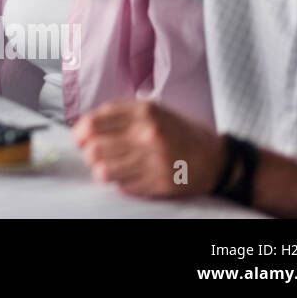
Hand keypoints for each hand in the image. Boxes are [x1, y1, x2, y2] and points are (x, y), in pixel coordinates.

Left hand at [73, 100, 226, 197]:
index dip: (79, 134)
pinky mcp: (159, 183)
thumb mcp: (153, 111)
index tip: (81, 139)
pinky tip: (129, 176)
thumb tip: (86, 125)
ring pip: (103, 170)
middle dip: (88, 153)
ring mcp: (154, 160)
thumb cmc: (179, 133)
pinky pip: (122, 186)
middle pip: (93, 148)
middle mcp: (147, 134)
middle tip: (95, 155)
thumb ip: (120, 114)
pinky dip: (119, 182)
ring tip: (109, 167)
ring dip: (101, 170)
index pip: (92, 124)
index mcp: (143, 112)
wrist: (217, 159)